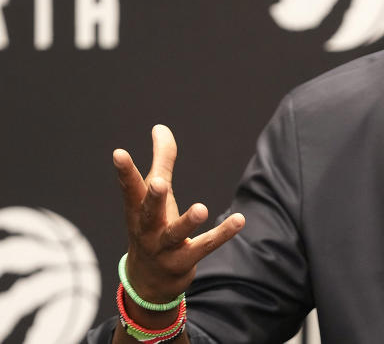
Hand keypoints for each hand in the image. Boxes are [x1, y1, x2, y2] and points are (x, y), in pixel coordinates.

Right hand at [113, 125, 244, 311]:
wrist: (147, 281)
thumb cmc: (152, 226)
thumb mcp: (155, 195)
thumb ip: (161, 160)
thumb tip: (160, 127)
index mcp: (137, 210)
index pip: (129, 188)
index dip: (124, 171)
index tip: (119, 153)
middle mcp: (147, 229)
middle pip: (148, 213)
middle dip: (153, 198)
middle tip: (159, 183)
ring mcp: (164, 248)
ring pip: (175, 234)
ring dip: (187, 222)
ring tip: (201, 208)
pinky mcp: (184, 262)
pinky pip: (205, 246)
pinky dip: (222, 233)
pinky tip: (240, 219)